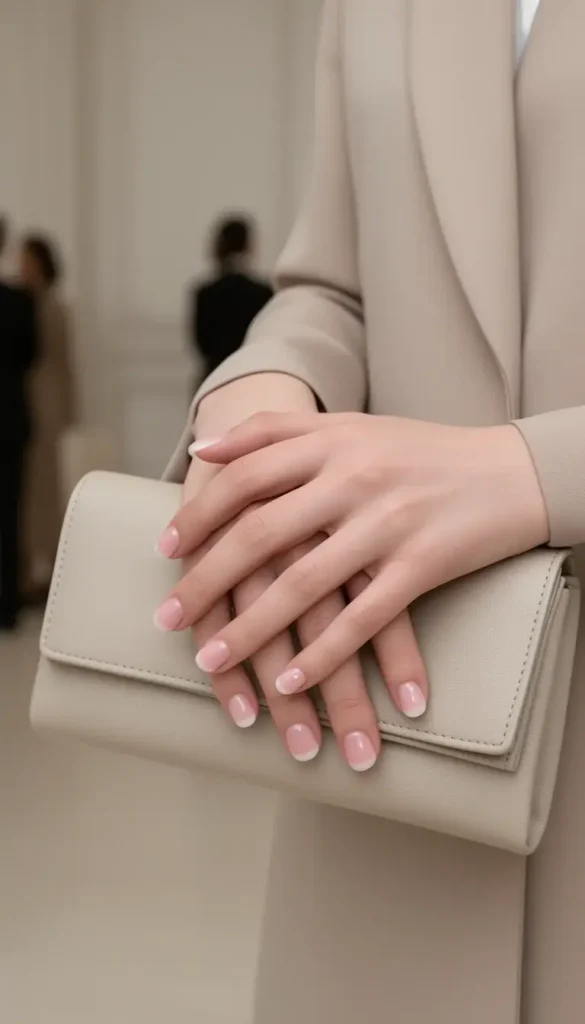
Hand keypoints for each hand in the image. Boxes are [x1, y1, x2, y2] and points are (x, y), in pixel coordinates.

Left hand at [164, 384, 423, 770]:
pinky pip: (362, 619)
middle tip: (168, 617)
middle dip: (207, 580)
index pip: (246, 477)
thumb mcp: (349, 427)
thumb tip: (204, 449)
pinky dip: (323, 654)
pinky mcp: (421, 565)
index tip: (166, 551)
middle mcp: (353, 479)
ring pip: (304, 584)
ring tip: (213, 660)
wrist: (508, 470)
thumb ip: (276, 433)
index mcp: (331, 442)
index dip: (199, 514)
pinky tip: (291, 680)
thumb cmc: (420, 452)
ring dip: (252, 630)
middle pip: (261, 534)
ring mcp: (387, 523)